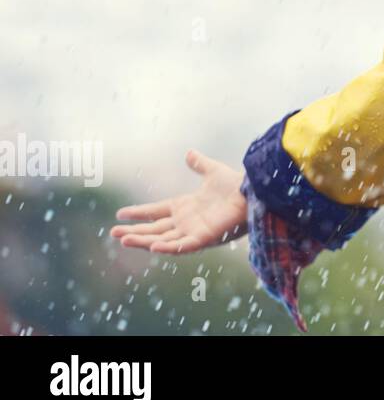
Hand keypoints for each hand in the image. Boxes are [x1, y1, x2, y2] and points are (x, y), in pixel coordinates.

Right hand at [111, 149, 247, 252]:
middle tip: (113, 233)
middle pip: (155, 229)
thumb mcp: (213, 171)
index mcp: (185, 206)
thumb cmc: (236, 185)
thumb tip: (189, 153)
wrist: (254, 192)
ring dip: (144, 241)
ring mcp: (194, 231)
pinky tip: (154, 246)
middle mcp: (186, 221)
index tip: (120, 214)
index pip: (156, 211)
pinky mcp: (205, 237)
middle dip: (134, 232)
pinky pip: (184, 245)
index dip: (139, 213)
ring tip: (124, 239)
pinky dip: (169, 247)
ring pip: (163, 239)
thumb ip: (200, 164)